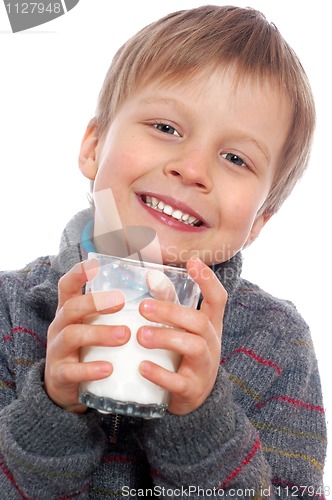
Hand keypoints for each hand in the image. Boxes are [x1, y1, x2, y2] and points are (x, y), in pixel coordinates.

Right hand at [44, 260, 129, 413]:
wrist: (71, 390)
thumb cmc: (93, 349)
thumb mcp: (103, 325)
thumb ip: (127, 305)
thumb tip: (156, 277)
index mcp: (70, 311)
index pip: (67, 286)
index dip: (77, 273)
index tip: (94, 263)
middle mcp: (60, 326)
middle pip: (71, 307)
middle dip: (95, 302)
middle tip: (121, 301)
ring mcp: (57, 351)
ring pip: (72, 336)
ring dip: (99, 333)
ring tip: (125, 335)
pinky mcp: (60, 376)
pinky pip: (72, 371)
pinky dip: (91, 369)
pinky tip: (109, 368)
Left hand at [137, 257, 226, 414]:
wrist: (194, 400)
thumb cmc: (184, 356)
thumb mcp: (182, 329)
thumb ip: (168, 303)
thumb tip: (150, 275)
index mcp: (210, 326)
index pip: (218, 299)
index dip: (208, 280)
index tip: (193, 261)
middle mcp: (211, 344)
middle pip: (199, 322)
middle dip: (171, 312)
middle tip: (143, 307)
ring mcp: (203, 368)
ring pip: (194, 347)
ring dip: (166, 338)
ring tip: (140, 335)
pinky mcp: (191, 390)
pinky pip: (179, 382)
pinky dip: (160, 374)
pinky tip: (142, 367)